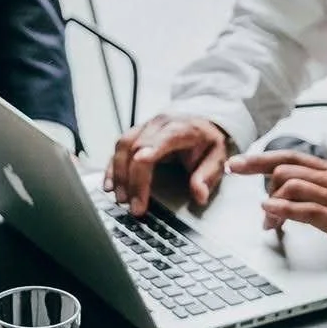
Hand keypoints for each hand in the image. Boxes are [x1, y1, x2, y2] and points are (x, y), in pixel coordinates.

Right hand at [104, 115, 230, 215]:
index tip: (140, 164)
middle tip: (134, 206)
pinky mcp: (135, 135)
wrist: (202, 121)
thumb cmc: (207, 141)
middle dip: (133, 179)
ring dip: (118, 174)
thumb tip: (199, 195)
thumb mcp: (217, 157)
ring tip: (120, 198)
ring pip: (123, 146)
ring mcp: (144, 128)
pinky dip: (111, 168)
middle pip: (137, 148)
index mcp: (181, 129)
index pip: (161, 139)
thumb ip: (207, 176)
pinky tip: (109, 186)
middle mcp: (159, 125)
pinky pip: (117, 149)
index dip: (149, 152)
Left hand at [229, 150, 326, 264]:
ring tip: (267, 220)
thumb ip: (324, 190)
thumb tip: (296, 195)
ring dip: (271, 202)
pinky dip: (283, 210)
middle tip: (246, 192)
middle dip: (257, 178)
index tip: (238, 164)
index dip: (260, 159)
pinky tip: (272, 214)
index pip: (291, 157)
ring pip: (292, 184)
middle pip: (284, 168)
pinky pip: (306, 210)